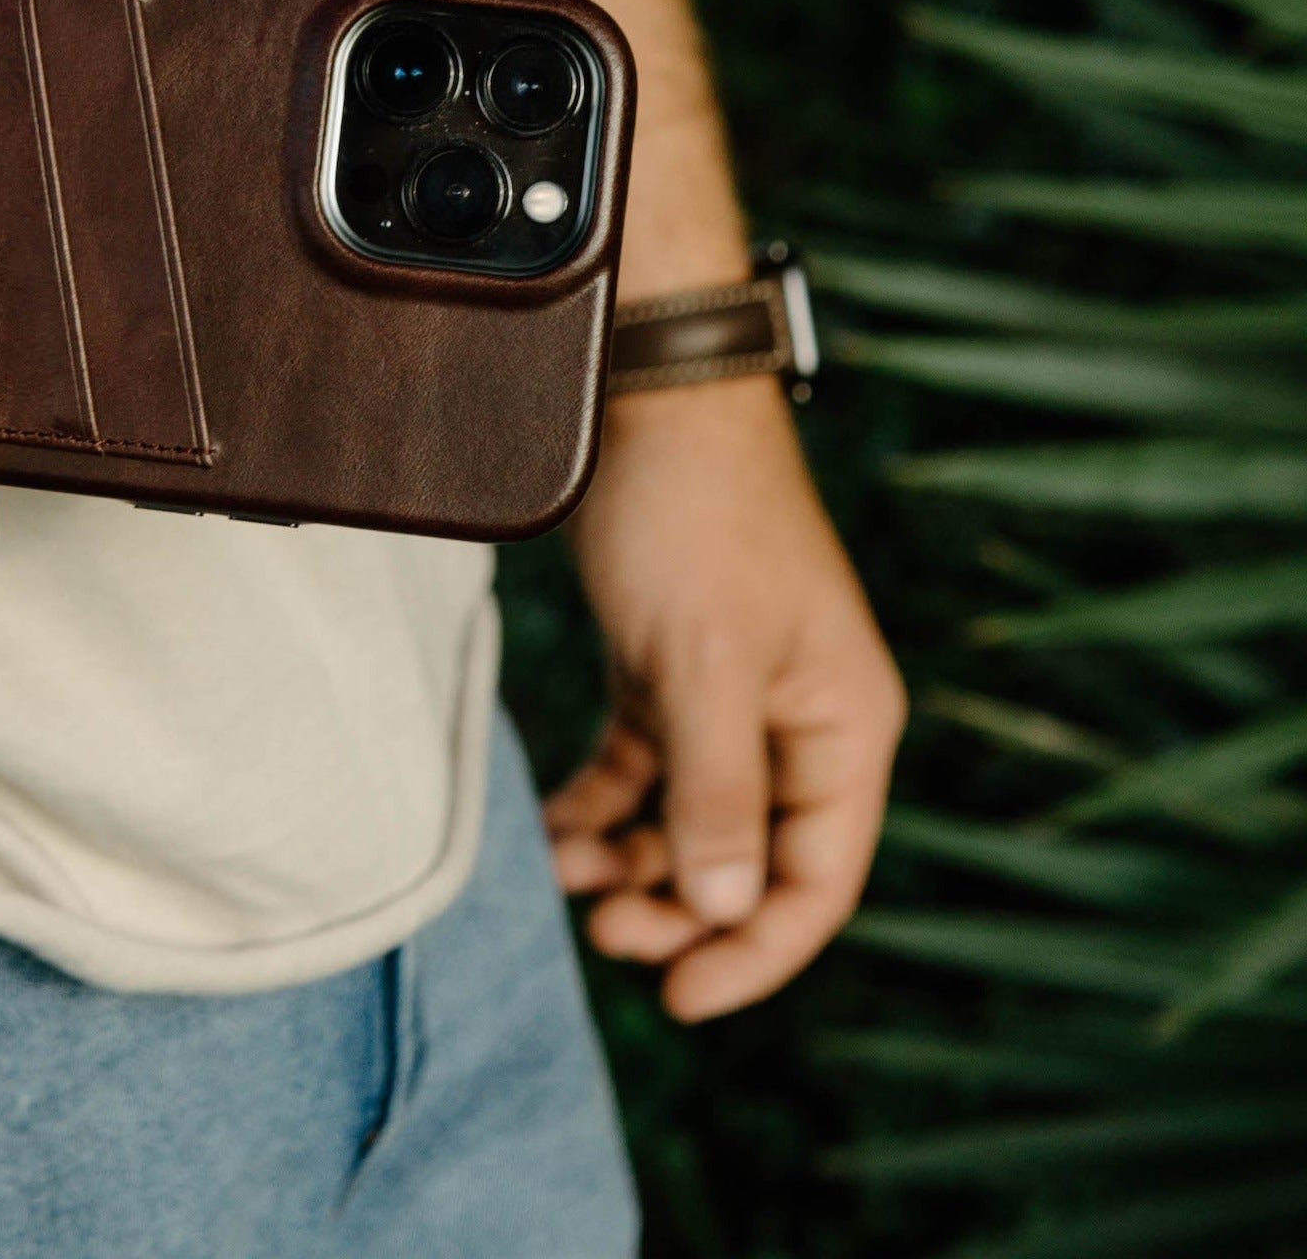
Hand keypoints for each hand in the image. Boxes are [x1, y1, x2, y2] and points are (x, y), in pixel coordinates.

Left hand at [543, 375, 904, 1020]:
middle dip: (678, 909)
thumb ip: (719, 791)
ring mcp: (733, 696)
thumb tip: (730, 912)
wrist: (650, 398)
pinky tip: (554, 831)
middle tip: (597, 929)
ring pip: (688, 820)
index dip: (756, 952)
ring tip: (562, 874)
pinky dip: (602, 806)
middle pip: (749, 860)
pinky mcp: (671, 669)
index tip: (677, 999)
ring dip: (632, 861)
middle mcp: (798, 721)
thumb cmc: (696, 521)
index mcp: (842, 726)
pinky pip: (643, 768)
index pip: (817, 879)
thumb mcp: (706, 664)